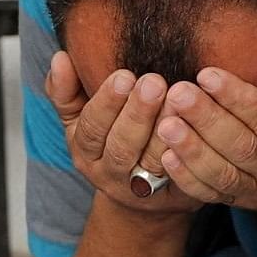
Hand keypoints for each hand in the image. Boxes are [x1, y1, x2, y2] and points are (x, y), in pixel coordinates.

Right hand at [44, 53, 195, 219]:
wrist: (137, 198)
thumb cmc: (109, 142)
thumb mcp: (80, 120)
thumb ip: (66, 91)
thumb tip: (59, 58)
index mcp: (85, 151)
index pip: (91, 127)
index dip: (107, 103)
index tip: (124, 76)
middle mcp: (109, 174)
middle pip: (121, 146)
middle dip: (137, 113)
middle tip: (154, 82)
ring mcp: (141, 189)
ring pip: (152, 162)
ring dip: (165, 130)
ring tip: (179, 98)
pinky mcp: (172, 196)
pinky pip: (180, 177)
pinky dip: (188, 153)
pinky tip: (197, 128)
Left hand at [154, 59, 256, 243]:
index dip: (239, 99)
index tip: (208, 74)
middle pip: (241, 147)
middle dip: (207, 120)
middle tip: (179, 93)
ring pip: (222, 174)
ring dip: (191, 150)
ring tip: (166, 123)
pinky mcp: (239, 202)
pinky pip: (211, 194)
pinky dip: (186, 178)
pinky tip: (164, 155)